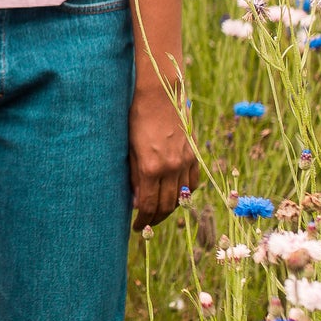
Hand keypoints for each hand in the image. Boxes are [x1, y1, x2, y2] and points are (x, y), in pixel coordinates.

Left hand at [128, 85, 199, 229]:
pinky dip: (185, 194)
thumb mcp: (128, 149)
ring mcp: (184, 161)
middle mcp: (169, 168)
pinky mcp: (192, 154)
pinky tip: (176, 196)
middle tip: (145, 226)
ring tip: (158, 214)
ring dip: (170, 210)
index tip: (136, 227)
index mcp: (149, 167)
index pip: (148, 206)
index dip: (143, 220)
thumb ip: (133, 177)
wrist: (159, 93)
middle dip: (155, 220)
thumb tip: (138, 202)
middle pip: (166, 206)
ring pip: (181, 198)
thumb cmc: (135, 118)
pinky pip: (192, 183)